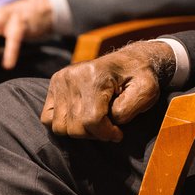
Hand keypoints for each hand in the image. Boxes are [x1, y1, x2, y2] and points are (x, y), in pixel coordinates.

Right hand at [40, 41, 173, 141]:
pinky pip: (48, 118)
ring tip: (97, 122)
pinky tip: (81, 118)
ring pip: (61, 127)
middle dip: (95, 134)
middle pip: (75, 127)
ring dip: (80, 131)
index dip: (106, 133)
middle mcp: (72, 75)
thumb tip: (110, 120)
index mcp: (95, 75)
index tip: (118, 133)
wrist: (128, 60)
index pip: (92, 120)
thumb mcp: (146, 90)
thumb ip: (130, 108)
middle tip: (109, 127)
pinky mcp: (54, 84)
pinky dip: (64, 124)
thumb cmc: (140, 77)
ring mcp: (60, 79)